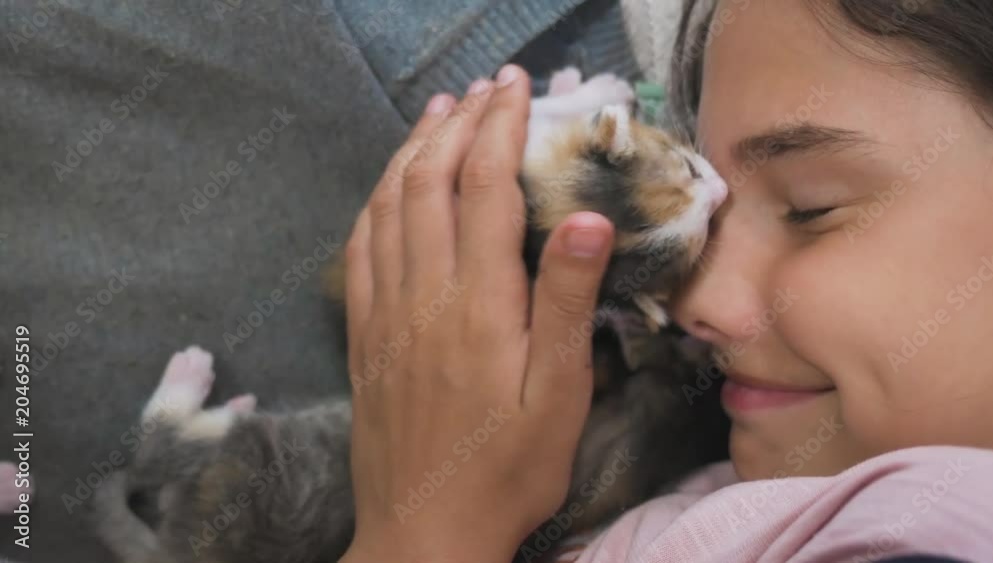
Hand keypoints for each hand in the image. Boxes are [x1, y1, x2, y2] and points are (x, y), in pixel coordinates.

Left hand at [340, 65, 614, 562]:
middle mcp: (424, 294)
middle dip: (458, 123)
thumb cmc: (508, 469)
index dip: (500, 127)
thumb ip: (568, 303)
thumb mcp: (561, 394)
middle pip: (431, 182)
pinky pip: (359, 250)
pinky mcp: (364, 337)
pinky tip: (386, 189)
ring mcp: (385, 314)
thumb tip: (587, 219)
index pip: (485, 187)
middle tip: (485, 89)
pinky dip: (374, 203)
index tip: (518, 88)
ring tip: (436, 113)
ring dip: (411, 150)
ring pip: (388, 207)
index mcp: (479, 302)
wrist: (426, 531)